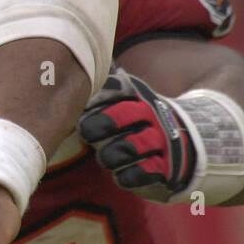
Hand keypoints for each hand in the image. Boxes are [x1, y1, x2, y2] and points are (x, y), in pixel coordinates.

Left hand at [78, 67, 195, 202]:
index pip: (107, 91)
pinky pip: (137, 174)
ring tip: (106, 156)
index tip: (84, 111)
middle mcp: (149, 113)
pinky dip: (125, 176)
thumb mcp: (121, 95)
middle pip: (113, 118)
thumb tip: (57, 68)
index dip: (91, 103)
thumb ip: (95, 85)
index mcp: (134, 93)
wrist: (185, 141)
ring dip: (108, 156)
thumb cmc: (134, 118)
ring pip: (124, 149)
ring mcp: (160, 140)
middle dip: (94, 128)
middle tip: (89, 134)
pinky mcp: (164, 168)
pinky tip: (121, 174)